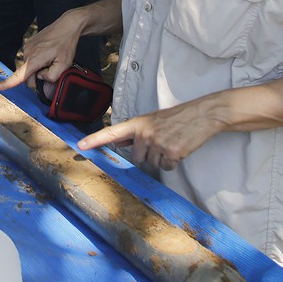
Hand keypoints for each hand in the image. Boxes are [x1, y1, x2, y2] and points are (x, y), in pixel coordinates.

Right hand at [0, 12, 83, 91]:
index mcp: (34, 59)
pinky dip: (38, 60)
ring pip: (30, 67)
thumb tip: (40, 78)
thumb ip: (51, 77)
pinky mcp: (29, 44)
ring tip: (52, 58)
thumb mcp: (64, 65)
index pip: (18, 76)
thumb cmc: (65, 44)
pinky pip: (31, 59)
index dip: (5, 84)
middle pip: (27, 75)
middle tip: (53, 67)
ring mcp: (27, 47)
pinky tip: (48, 54)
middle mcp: (27, 53)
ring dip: (39, 68)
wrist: (67, 26)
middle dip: (38, 76)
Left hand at [78, 101, 217, 171]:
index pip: (111, 132)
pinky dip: (173, 162)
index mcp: (138, 123)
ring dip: (162, 158)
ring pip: (152, 164)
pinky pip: (166, 167)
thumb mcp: (152, 120)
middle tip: (162, 142)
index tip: (80, 146)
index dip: (95, 140)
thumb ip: (134, 132)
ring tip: (172, 142)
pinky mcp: (171, 152)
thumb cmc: (177, 118)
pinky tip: (179, 148)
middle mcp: (145, 132)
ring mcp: (157, 143)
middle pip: (136, 158)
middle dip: (148, 155)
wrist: (203, 114)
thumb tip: (115, 142)